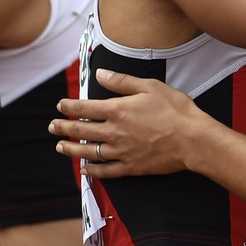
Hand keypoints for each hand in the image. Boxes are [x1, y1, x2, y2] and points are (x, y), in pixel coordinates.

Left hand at [50, 68, 210, 177]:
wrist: (193, 140)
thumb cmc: (176, 110)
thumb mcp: (150, 87)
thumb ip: (122, 82)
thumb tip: (100, 74)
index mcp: (118, 110)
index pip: (85, 107)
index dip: (70, 106)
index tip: (61, 105)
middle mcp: (114, 132)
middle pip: (81, 130)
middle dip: (64, 127)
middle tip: (53, 126)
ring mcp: (121, 152)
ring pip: (89, 152)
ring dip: (71, 149)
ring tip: (61, 147)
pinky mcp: (131, 167)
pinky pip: (106, 171)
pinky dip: (93, 171)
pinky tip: (85, 170)